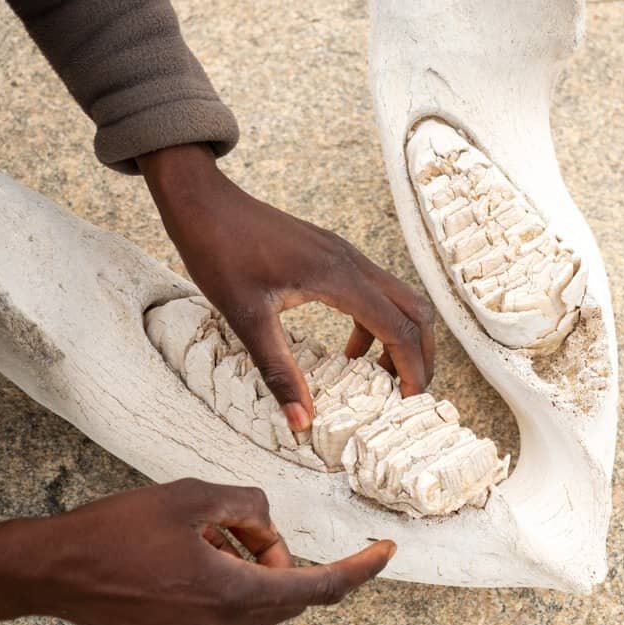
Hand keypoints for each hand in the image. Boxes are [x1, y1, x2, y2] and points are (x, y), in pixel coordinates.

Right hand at [0, 479, 394, 624]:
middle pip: (287, 593)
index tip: (386, 551)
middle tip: (244, 523)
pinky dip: (229, 580)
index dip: (360, 569)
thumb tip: (265, 521)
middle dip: (280, 555)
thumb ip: (246, 504)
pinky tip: (194, 552)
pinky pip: (227, 611)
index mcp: (232, 595)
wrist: (54, 571)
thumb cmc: (117, 531)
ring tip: (207, 532)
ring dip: (251, 565)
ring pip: (257, 602)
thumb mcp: (191, 497)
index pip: (320, 586)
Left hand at [137, 143, 435, 432]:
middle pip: (416, 310)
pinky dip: (377, 325)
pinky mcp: (335, 255)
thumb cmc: (219, 254)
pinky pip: (375, 292)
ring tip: (378, 378)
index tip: (408, 404)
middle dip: (420, 354)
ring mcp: (346, 256)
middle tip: (406, 393)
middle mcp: (353, 263)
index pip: (398, 328)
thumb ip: (279, 371)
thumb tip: (301, 422)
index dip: (411, 369)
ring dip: (400, 339)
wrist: (203, 202)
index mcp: (338, 278)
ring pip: (399, 300)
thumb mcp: (245, 318)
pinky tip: (350, 351)